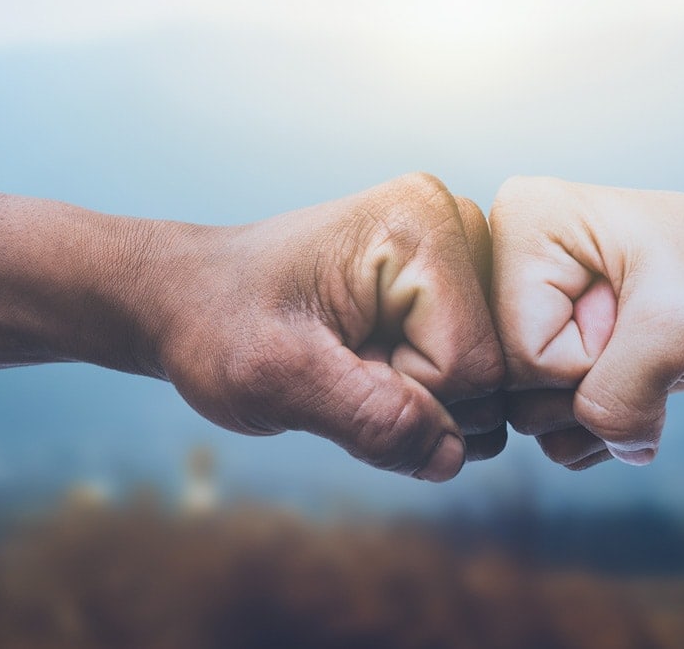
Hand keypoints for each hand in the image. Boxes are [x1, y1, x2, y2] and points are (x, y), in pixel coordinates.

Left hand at [146, 173, 504, 480]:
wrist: (190, 297)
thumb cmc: (218, 323)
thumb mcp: (277, 380)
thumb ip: (369, 420)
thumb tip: (453, 457)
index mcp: (423, 225)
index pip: (472, 366)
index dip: (406, 397)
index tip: (337, 367)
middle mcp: (457, 225)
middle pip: (493, 372)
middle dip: (419, 398)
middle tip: (344, 364)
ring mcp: (460, 254)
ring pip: (489, 381)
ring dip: (422, 399)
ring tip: (355, 361)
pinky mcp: (452, 285)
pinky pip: (474, 374)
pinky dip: (425, 391)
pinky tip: (374, 360)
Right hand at [491, 176, 683, 468]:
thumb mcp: (679, 332)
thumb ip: (620, 400)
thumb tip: (599, 451)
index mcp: (522, 226)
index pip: (520, 352)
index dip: (589, 361)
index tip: (635, 315)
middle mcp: (506, 261)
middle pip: (515, 386)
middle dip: (593, 385)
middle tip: (643, 334)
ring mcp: (521, 308)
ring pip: (528, 415)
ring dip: (602, 410)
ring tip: (646, 356)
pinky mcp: (543, 344)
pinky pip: (549, 425)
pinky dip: (603, 423)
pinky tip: (639, 378)